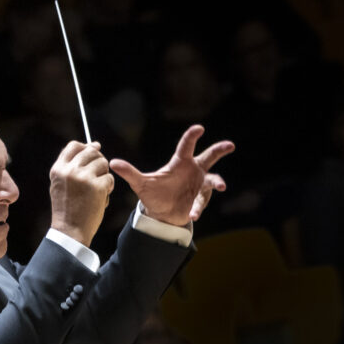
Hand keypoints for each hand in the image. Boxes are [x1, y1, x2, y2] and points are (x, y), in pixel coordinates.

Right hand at [48, 141, 114, 245]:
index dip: (86, 146)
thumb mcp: (61, 184)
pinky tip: (102, 197)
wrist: (70, 230)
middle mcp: (70, 170)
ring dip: (104, 174)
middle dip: (99, 160)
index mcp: (58, 169)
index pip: (74, 146)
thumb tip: (94, 145)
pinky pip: (109, 178)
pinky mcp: (97, 187)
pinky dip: (109, 187)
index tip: (94, 150)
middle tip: (99, 173)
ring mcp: (84, 178)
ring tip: (99, 187)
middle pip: (91, 152)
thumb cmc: (67, 208)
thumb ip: (73, 165)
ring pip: (103, 163)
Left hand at [111, 125, 235, 225]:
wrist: (161, 214)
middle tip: (230, 145)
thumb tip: (113, 162)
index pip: (187, 146)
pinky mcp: (200, 199)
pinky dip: (197, 208)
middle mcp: (193, 171)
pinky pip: (201, 202)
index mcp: (180, 163)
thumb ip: (130, 173)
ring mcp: (199, 185)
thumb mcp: (141, 184)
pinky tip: (192, 215)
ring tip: (221, 185)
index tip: (199, 128)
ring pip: (213, 179)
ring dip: (217, 182)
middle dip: (220, 150)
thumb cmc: (153, 194)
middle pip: (209, 157)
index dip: (192, 136)